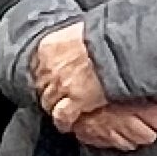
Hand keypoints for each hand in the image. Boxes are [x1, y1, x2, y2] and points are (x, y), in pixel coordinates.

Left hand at [32, 24, 156, 151]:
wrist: (117, 49)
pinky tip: (66, 124)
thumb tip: (72, 42)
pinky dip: (63, 122)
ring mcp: (61, 86)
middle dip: (49, 90)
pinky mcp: (75, 101)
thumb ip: (70, 40)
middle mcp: (50, 67)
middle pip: (42, 85)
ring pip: (49, 102)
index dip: (45, 74)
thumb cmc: (104, 36)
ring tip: (61, 110)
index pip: (39, 65)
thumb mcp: (80, 31)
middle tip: (56, 95)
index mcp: (49, 47)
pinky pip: (62, 116)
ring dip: (55, 106)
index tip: (49, 77)